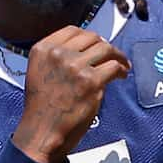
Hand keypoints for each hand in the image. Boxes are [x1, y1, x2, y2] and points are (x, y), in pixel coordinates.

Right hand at [13, 27, 130, 162]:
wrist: (42, 131)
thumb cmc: (42, 109)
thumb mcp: (39, 73)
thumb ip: (56, 59)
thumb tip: (83, 53)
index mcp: (43, 49)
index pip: (73, 31)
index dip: (90, 38)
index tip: (98, 45)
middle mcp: (59, 54)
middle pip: (92, 38)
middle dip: (106, 46)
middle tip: (114, 56)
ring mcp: (75, 66)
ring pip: (106, 49)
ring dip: (118, 56)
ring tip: (123, 65)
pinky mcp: (91, 81)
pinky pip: (113, 67)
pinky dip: (121, 70)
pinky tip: (122, 75)